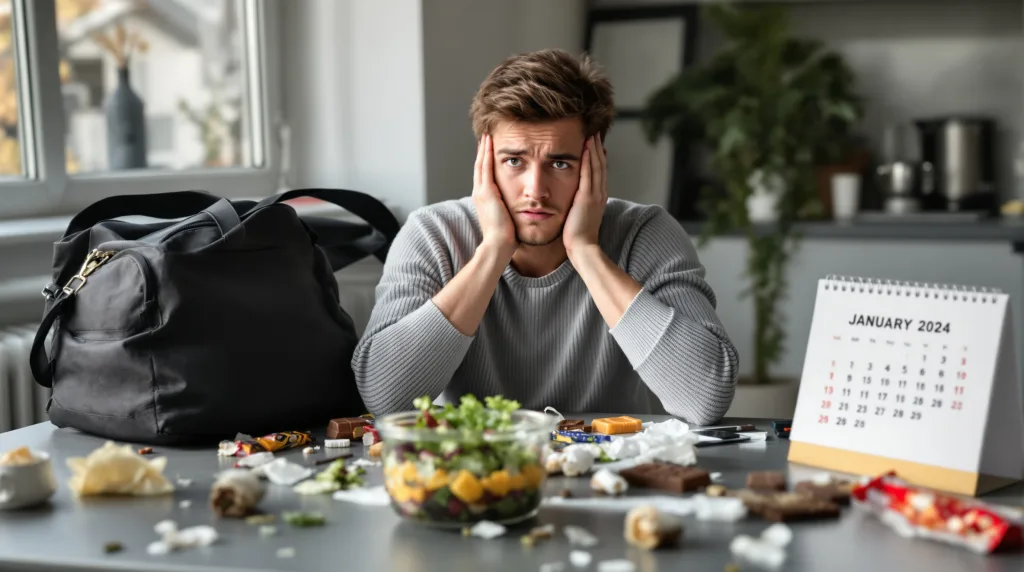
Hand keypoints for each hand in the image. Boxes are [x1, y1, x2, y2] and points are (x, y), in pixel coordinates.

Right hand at [472, 134, 516, 258]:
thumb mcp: (505, 219)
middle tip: (486, 137)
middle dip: (482, 151)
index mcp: (484, 199)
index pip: (484, 175)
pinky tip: (490, 143)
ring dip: (483, 148)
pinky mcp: (486, 192)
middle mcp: (479, 193)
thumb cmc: (505, 237)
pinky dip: (486, 154)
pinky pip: (485, 167)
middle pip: (479, 166)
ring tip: (487, 135)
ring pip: (480, 164)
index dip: (485, 162)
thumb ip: (508, 209)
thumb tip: (517, 207)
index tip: (489, 150)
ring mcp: (481, 191)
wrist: (498, 245)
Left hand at [564, 134, 607, 256]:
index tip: (595, 144)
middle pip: (601, 165)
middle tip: (595, 133)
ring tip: (591, 134)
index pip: (599, 172)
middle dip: (598, 148)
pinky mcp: (587, 197)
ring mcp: (595, 195)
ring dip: (594, 149)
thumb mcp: (580, 216)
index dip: (598, 157)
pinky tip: (586, 147)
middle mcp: (600, 193)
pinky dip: (589, 159)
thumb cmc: (577, 235)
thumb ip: (579, 204)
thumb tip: (574, 199)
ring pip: (597, 166)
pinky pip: (589, 173)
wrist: (582, 247)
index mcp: (598, 197)